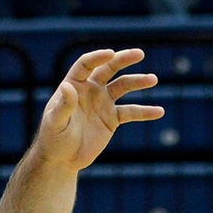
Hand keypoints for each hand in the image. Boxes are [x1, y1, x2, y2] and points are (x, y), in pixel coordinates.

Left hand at [36, 47, 163, 171]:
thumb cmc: (53, 138)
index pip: (86, 65)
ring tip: (153, 79)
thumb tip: (67, 86)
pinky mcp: (112, 119)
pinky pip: (131, 112)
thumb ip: (63, 105)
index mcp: (74, 85)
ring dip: (138, 82)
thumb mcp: (55, 122)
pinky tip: (159, 111)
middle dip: (123, 60)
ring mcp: (103, 103)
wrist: (62, 159)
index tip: (110, 54)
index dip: (97, 57)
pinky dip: (145, 112)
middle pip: (108, 69)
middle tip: (139, 54)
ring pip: (123, 87)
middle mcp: (90, 90)